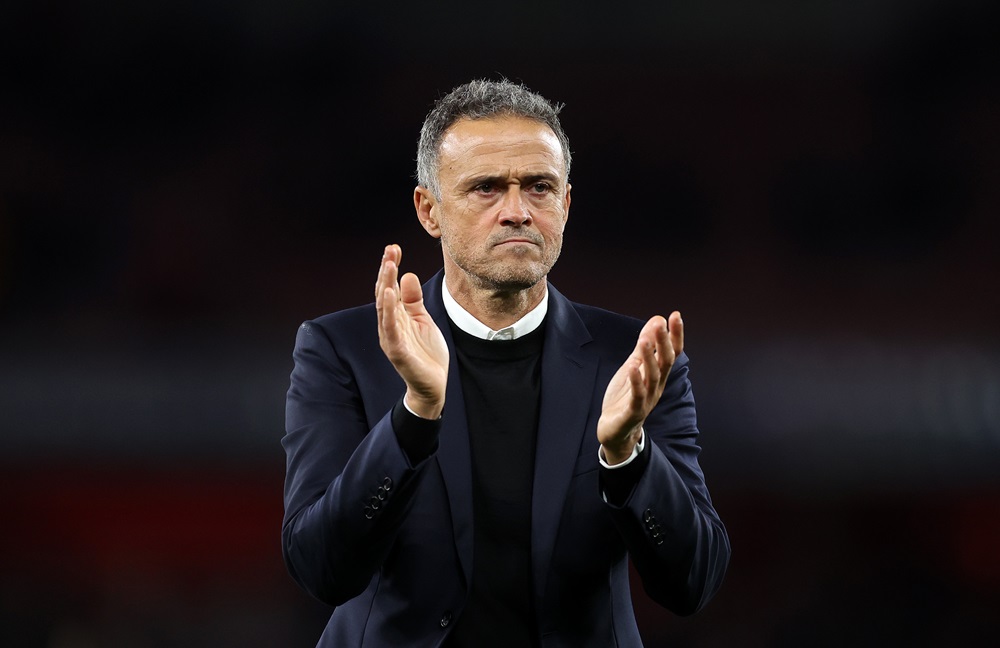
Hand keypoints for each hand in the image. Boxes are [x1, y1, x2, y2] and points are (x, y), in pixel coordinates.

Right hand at [375, 244, 448, 418]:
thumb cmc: (426, 353)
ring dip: (386, 285)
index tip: (394, 248)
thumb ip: (414, 300)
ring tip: (389, 266)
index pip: (390, 287)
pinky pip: (391, 328)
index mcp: (396, 316)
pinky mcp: (397, 351)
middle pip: (384, 293)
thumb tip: (408, 275)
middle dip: (387, 271)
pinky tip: (390, 294)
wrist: (433, 385)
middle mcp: (389, 325)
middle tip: (390, 249)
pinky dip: (389, 311)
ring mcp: (391, 338)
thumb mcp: (422, 320)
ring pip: (384, 308)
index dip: (391, 268)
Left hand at [597, 312, 683, 463]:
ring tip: (644, 340)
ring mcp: (645, 399)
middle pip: (664, 362)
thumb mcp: (634, 366)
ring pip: (651, 377)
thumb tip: (657, 319)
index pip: (671, 352)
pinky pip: (637, 396)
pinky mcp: (633, 411)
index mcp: (657, 375)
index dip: (675, 335)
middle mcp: (656, 386)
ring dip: (648, 358)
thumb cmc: (625, 397)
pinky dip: (635, 382)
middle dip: (664, 342)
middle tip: (662, 323)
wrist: (616, 431)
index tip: (676, 315)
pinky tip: (632, 368)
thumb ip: (645, 346)